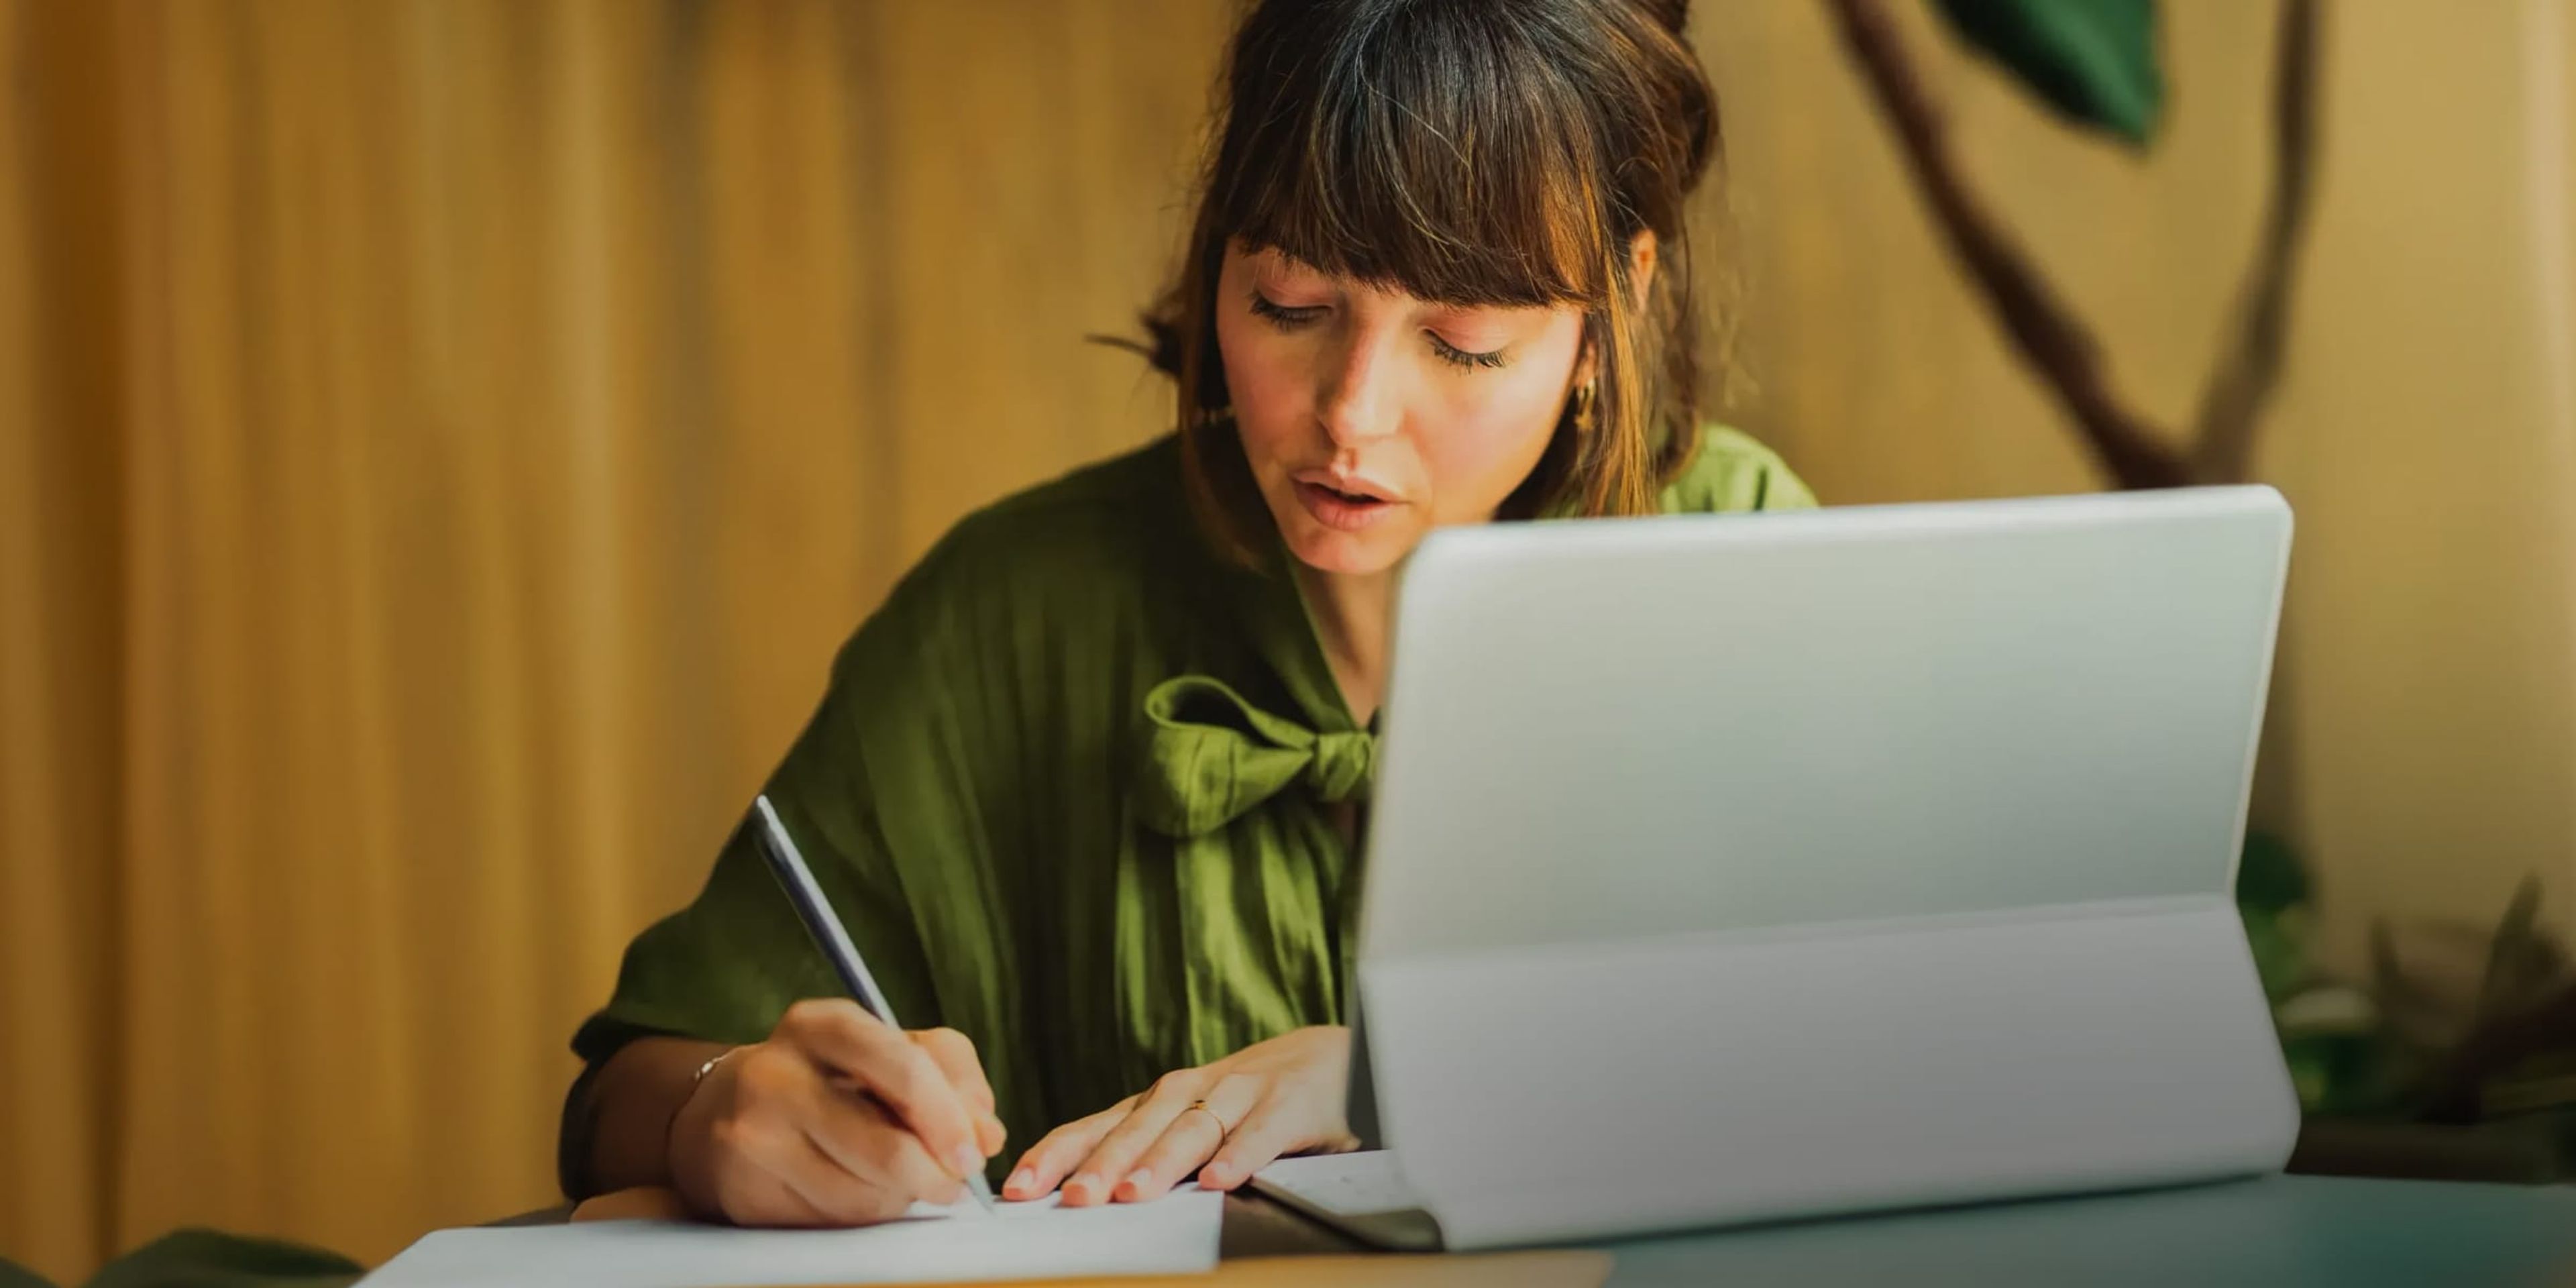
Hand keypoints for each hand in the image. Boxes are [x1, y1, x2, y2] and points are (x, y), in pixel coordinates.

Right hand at [668, 999, 1007, 1225]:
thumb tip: (987, 1134)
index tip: (977, 1151)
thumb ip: (950, 1075)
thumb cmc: (827, 1076)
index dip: (949, 1116)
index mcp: (820, 1025)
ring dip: (900, 1196)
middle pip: (887, 1147)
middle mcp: (776, 1075)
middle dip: (937, 1174)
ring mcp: (753, 1136)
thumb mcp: (888, 1049)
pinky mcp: (745, 1192)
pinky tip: (854, 1188)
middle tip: (957, 1183)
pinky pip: (834, 1221)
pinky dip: (863, 1212)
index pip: (901, 1066)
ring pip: (866, 1195)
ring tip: (895, 1175)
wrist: (724, 1111)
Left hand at [1003, 1025, 1356, 1205]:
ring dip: (1161, 1162)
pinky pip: (1261, 1132)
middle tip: (1072, 1199)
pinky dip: (1241, 1155)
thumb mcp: (1191, 1122)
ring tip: (1135, 1193)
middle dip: (1101, 1165)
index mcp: (1158, 1102)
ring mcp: (1239, 1093)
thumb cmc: (1249, 1101)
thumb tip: (1077, 1197)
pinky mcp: (1288, 1104)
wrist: (1332, 1057)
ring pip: (1192, 1129)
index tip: (1020, 1188)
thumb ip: (1146, 1153)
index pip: (1095, 1128)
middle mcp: (1190, 1092)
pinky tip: (1221, 1180)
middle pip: (1137, 1130)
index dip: (1056, 1156)